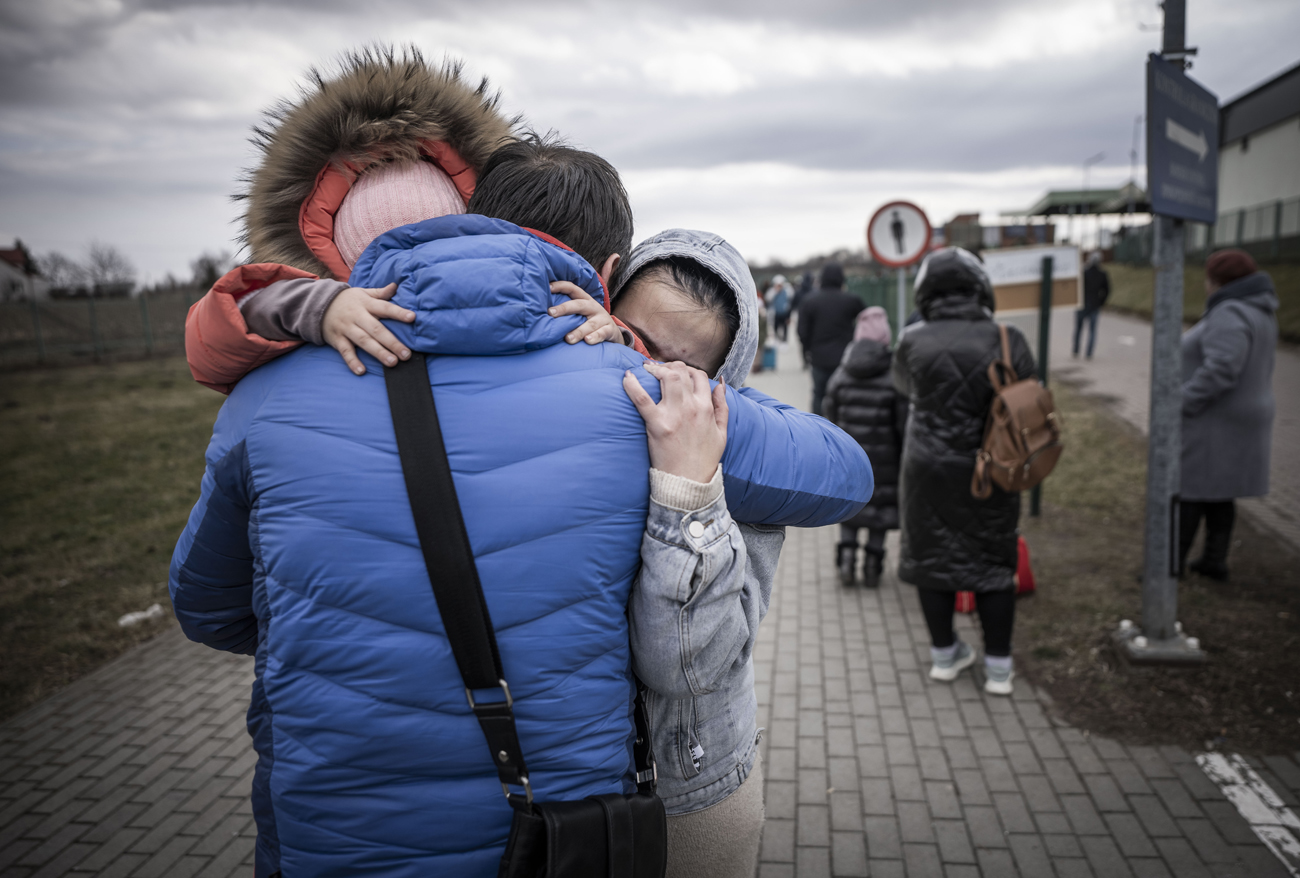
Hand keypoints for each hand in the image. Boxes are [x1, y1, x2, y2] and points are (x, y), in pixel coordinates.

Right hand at [321, 283, 414, 374]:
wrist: (318, 304)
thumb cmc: (348, 300)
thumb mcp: (363, 293)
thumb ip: (380, 293)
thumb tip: (396, 286)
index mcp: (366, 304)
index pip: (385, 307)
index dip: (398, 312)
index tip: (412, 318)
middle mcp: (357, 316)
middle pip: (376, 329)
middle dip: (392, 342)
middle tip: (406, 354)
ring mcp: (346, 328)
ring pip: (363, 341)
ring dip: (378, 353)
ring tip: (392, 362)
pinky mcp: (337, 339)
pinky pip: (345, 351)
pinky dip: (352, 361)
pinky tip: (361, 371)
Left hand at [548, 281, 625, 345]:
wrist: (613, 333)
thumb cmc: (589, 323)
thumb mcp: (580, 314)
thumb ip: (567, 312)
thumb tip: (543, 314)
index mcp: (584, 300)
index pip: (572, 289)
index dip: (561, 286)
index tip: (548, 287)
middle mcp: (593, 307)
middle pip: (579, 305)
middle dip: (564, 308)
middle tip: (550, 313)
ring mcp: (602, 318)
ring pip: (590, 323)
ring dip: (578, 331)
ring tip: (568, 338)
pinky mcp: (609, 330)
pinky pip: (602, 333)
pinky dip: (595, 337)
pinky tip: (587, 341)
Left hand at [623, 361, 727, 482]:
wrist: (688, 483)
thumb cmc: (704, 460)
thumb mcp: (722, 432)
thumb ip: (722, 406)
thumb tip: (721, 383)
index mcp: (706, 408)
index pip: (699, 375)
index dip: (688, 369)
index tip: (678, 371)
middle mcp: (691, 407)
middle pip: (681, 371)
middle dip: (669, 365)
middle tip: (659, 368)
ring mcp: (674, 415)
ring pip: (666, 378)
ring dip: (655, 369)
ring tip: (646, 369)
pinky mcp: (656, 425)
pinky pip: (642, 399)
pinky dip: (632, 385)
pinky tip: (627, 377)